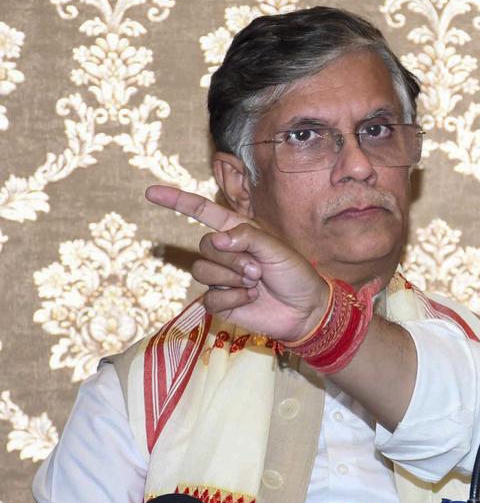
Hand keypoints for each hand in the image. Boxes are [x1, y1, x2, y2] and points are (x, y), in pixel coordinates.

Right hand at [145, 185, 328, 341]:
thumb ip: (247, 237)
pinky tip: (251, 299)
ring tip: (256, 284)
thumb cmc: (295, 274)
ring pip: (202, 271)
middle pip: (204, 247)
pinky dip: (233, 299)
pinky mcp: (220, 302)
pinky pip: (210, 297)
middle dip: (232, 259)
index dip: (177, 201)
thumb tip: (215, 239)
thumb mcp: (276, 248)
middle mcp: (225, 253)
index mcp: (237, 233)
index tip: (150, 192)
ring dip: (232, 278)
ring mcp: (220, 278)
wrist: (305, 310)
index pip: (201, 212)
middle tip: (258, 270)